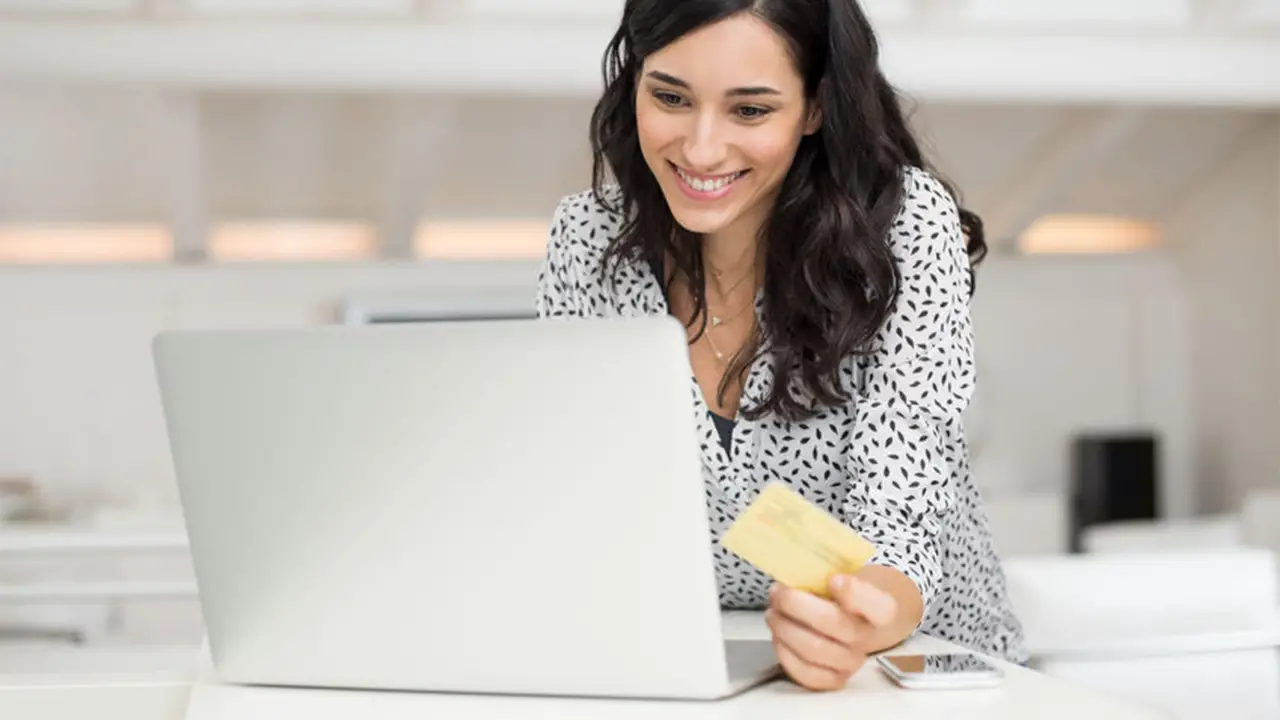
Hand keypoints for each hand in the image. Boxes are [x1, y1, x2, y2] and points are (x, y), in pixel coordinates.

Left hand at [765, 575, 898, 690]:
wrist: (857, 624)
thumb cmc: (844, 595)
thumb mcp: (846, 575)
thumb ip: (827, 572)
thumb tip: (793, 572)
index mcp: (882, 609)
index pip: (876, 605)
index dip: (853, 592)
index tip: (832, 579)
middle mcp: (868, 639)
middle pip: (832, 623)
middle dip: (796, 605)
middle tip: (777, 592)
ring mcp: (851, 662)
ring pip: (813, 649)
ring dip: (784, 628)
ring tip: (772, 612)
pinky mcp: (832, 679)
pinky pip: (805, 673)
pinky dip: (785, 653)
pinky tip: (778, 636)